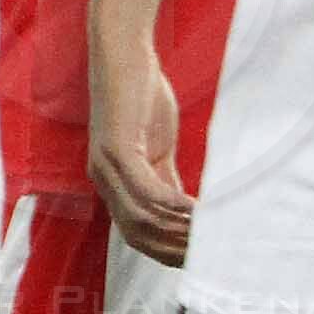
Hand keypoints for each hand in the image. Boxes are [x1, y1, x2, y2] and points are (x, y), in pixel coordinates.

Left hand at [91, 43, 192, 262]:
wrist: (123, 53)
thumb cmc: (141, 95)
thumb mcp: (156, 145)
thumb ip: (164, 177)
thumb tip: (185, 209)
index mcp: (113, 183)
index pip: (137, 234)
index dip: (167, 252)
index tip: (199, 260)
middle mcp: (104, 179)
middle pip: (137, 235)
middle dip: (174, 251)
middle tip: (210, 258)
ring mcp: (107, 165)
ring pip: (141, 219)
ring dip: (178, 233)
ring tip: (210, 238)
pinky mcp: (117, 147)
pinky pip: (146, 189)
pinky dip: (173, 205)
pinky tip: (199, 210)